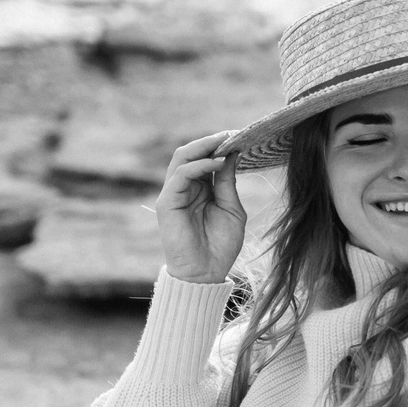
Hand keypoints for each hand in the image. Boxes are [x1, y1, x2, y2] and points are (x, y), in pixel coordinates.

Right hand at [155, 131, 245, 283]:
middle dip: (211, 141)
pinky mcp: (167, 202)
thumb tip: (232, 154)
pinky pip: (181, 174)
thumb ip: (228, 182)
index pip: (205, 159)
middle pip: (190, 153)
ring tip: (225, 141)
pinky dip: (199, 165)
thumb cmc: (220, 245)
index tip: (241, 136)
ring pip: (182, 158)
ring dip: (204, 147)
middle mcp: (184, 188)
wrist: (207, 273)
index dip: (220, 146)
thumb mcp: (231, 208)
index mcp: (200, 189)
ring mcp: (174, 193)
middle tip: (232, 133)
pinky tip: (218, 163)